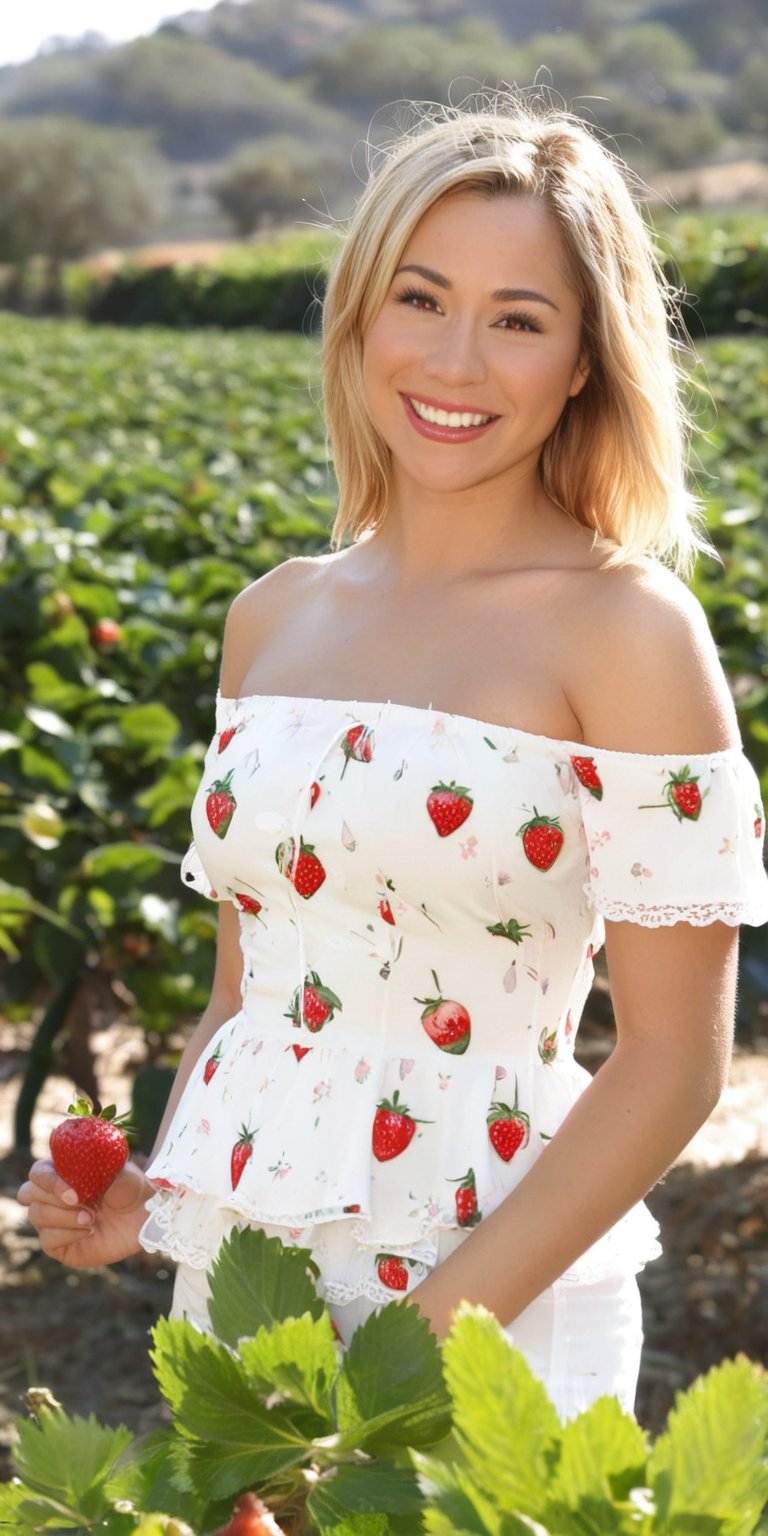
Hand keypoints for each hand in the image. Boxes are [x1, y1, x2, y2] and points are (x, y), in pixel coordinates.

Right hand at [17, 1158, 154, 1268]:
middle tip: (80, 1203)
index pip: (38, 1173)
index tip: (72, 1192)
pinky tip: (89, 1231)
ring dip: (65, 1217)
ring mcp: (53, 1221)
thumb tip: (85, 1155)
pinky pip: (47, 1239)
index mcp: (62, 1173)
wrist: (145, 1220)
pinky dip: (68, 1234)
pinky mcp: (58, 1244)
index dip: (48, 1181)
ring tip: (92, 1218)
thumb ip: (101, 1165)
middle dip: (54, 1198)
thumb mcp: (122, 1173)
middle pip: (28, 1193)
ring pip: (36, 1215)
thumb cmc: (132, 1190)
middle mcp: (52, 1196)